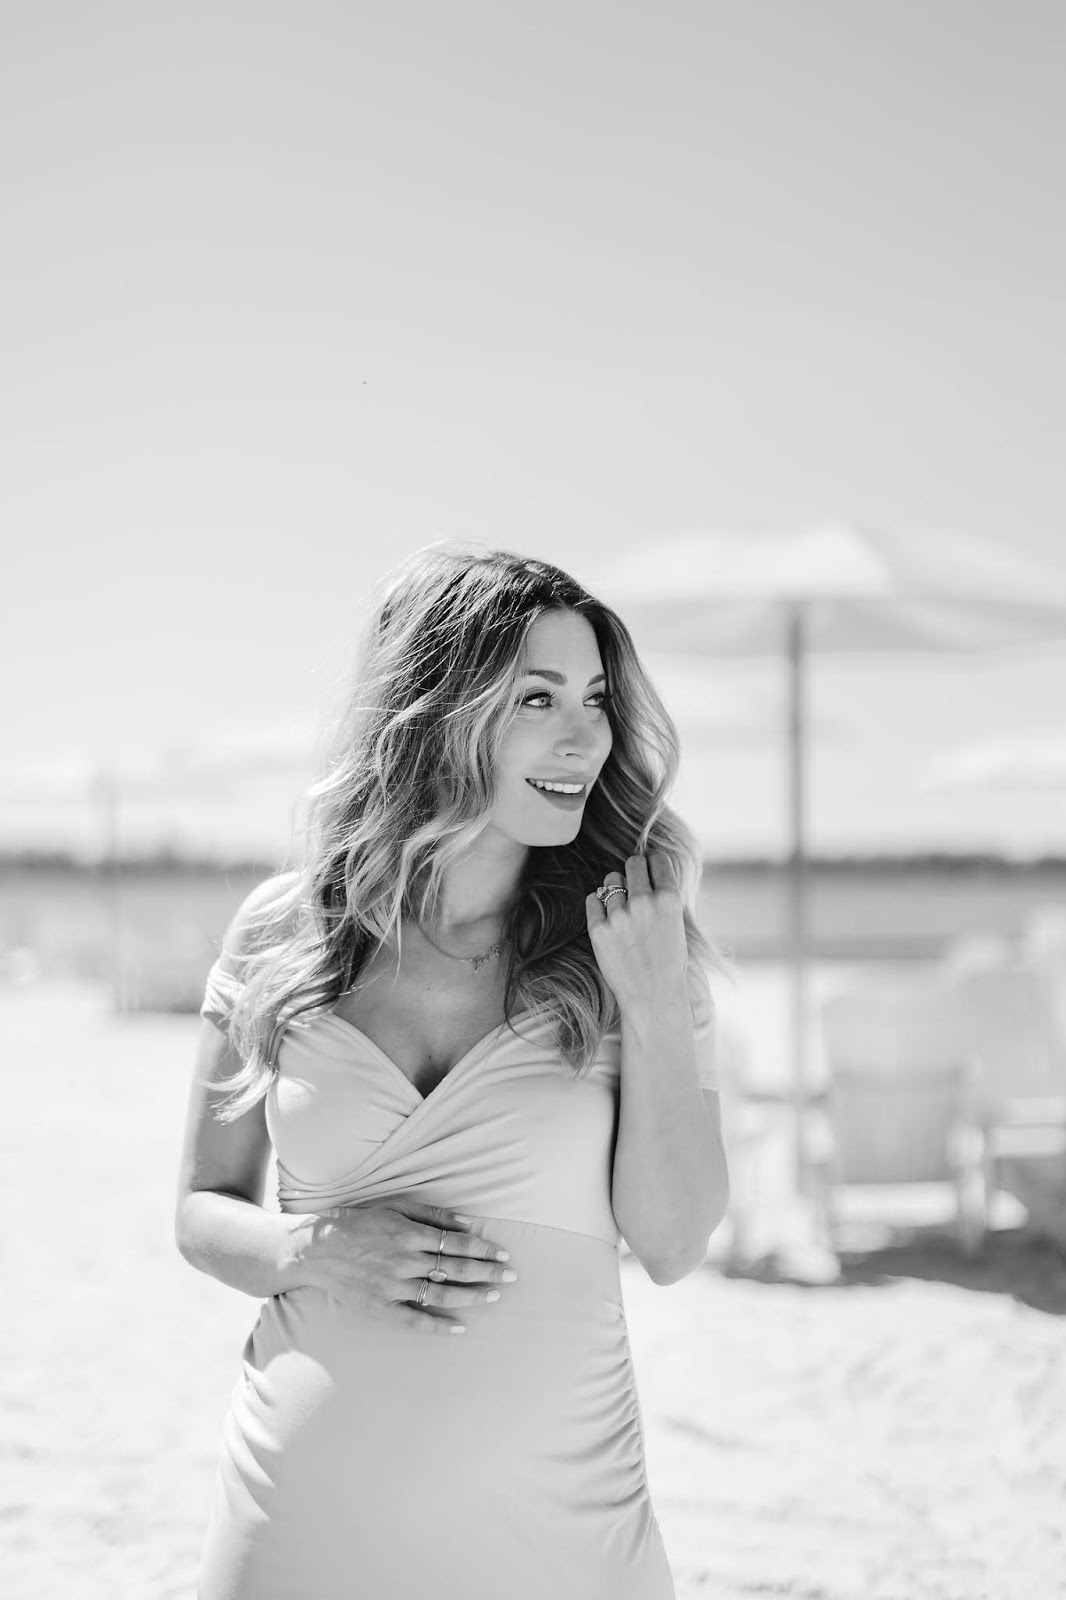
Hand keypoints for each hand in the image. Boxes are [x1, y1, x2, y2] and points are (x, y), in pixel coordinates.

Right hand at [295, 1200, 516, 1334]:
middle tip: (512, 1275)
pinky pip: (415, 1320)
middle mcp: (404, 1261)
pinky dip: (439, 1326)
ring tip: (495, 1295)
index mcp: (408, 1234)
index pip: (456, 1243)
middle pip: (455, 1269)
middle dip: (487, 1271)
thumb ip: (431, 1215)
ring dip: (472, 1296)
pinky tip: (461, 1328)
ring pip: (441, 1294)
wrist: (316, 1250)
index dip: (483, 1248)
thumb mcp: (394, 1207)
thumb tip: (465, 1223)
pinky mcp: (380, 1307)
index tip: (503, 1253)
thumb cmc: (358, 1223)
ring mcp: (392, 1286)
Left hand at [585, 850, 688, 1010]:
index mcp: (669, 900)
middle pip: (633, 863)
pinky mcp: (598, 930)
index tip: (649, 865)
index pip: (657, 860)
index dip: (653, 861)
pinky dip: (598, 904)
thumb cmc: (669, 962)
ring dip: (616, 888)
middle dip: (634, 870)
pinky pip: (592, 899)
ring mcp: (619, 916)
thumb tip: (649, 867)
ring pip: (611, 880)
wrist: (653, 998)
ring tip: (623, 907)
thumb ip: (663, 896)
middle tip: (635, 882)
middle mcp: (644, 903)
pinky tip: (608, 917)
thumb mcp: (677, 923)